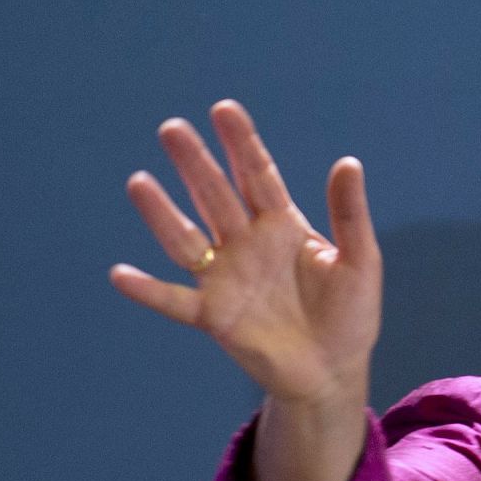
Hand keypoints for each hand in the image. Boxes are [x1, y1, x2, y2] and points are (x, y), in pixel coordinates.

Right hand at [110, 100, 380, 405]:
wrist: (334, 370)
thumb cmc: (350, 314)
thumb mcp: (360, 261)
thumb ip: (350, 215)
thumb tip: (348, 162)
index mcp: (282, 224)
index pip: (257, 174)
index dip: (241, 143)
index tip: (223, 110)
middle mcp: (246, 244)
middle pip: (215, 196)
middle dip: (195, 164)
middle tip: (172, 129)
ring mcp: (226, 278)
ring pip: (187, 239)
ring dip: (162, 214)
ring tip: (139, 183)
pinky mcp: (214, 316)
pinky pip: (175, 301)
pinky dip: (148, 291)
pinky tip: (120, 275)